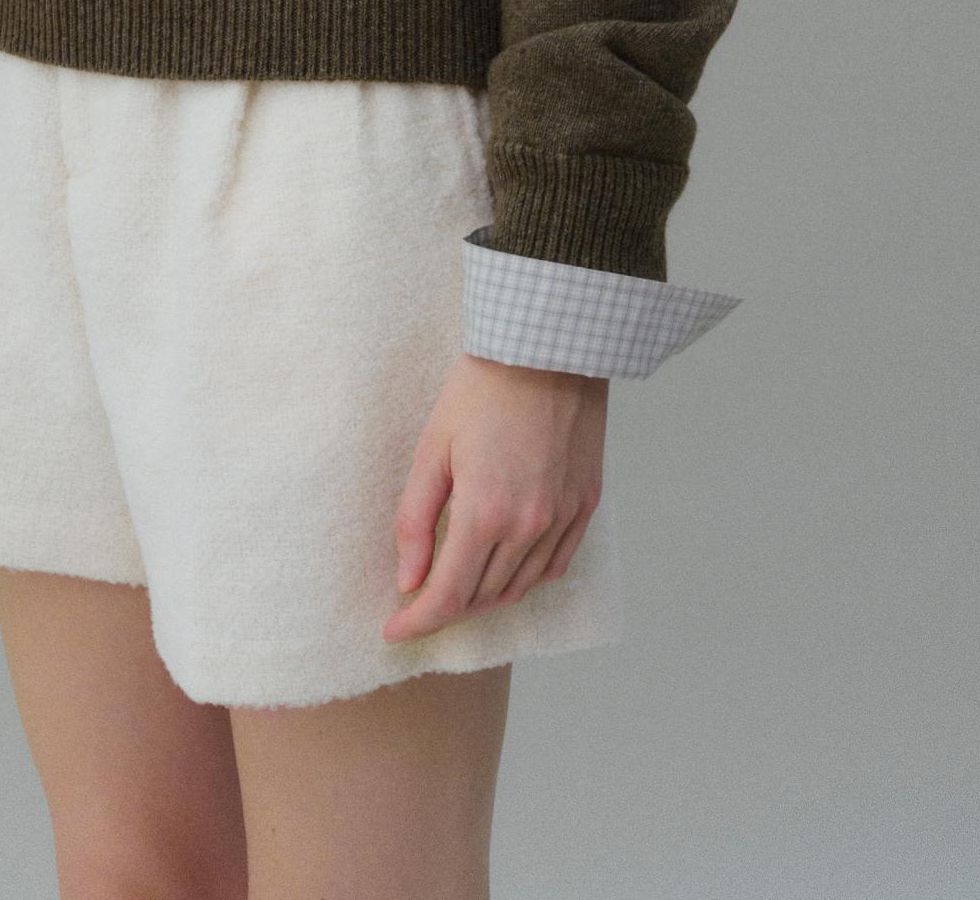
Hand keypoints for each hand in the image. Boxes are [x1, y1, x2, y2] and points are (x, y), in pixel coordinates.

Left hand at [382, 350, 606, 642]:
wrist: (547, 348)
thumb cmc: (482, 389)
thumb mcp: (432, 448)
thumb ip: (416, 520)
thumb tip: (407, 579)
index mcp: (486, 514)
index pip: (447, 596)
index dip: (417, 623)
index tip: (393, 632)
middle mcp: (529, 527)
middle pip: (483, 598)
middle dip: (446, 610)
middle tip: (417, 605)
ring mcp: (563, 518)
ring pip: (519, 588)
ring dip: (484, 598)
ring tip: (456, 589)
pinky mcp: (586, 504)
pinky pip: (555, 566)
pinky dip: (526, 579)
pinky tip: (506, 571)